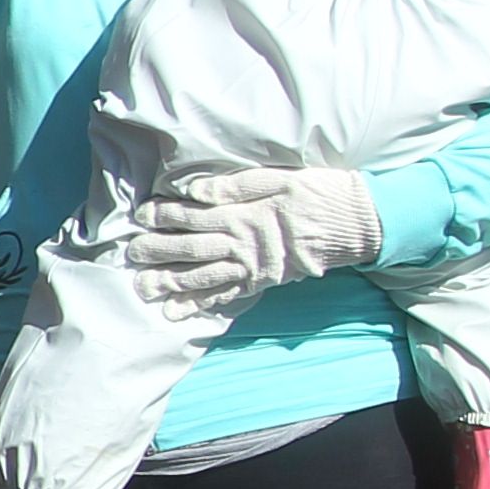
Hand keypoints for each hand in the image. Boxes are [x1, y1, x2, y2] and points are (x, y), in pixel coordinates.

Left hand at [120, 165, 379, 314]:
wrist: (357, 222)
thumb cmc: (318, 192)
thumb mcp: (280, 177)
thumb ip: (236, 185)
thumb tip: (196, 192)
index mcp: (244, 213)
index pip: (193, 214)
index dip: (164, 215)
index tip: (141, 215)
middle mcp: (243, 242)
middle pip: (191, 247)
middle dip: (157, 250)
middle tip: (131, 253)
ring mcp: (252, 265)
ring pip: (203, 275)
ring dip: (170, 281)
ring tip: (142, 286)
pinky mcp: (263, 281)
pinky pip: (227, 295)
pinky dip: (201, 304)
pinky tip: (176, 311)